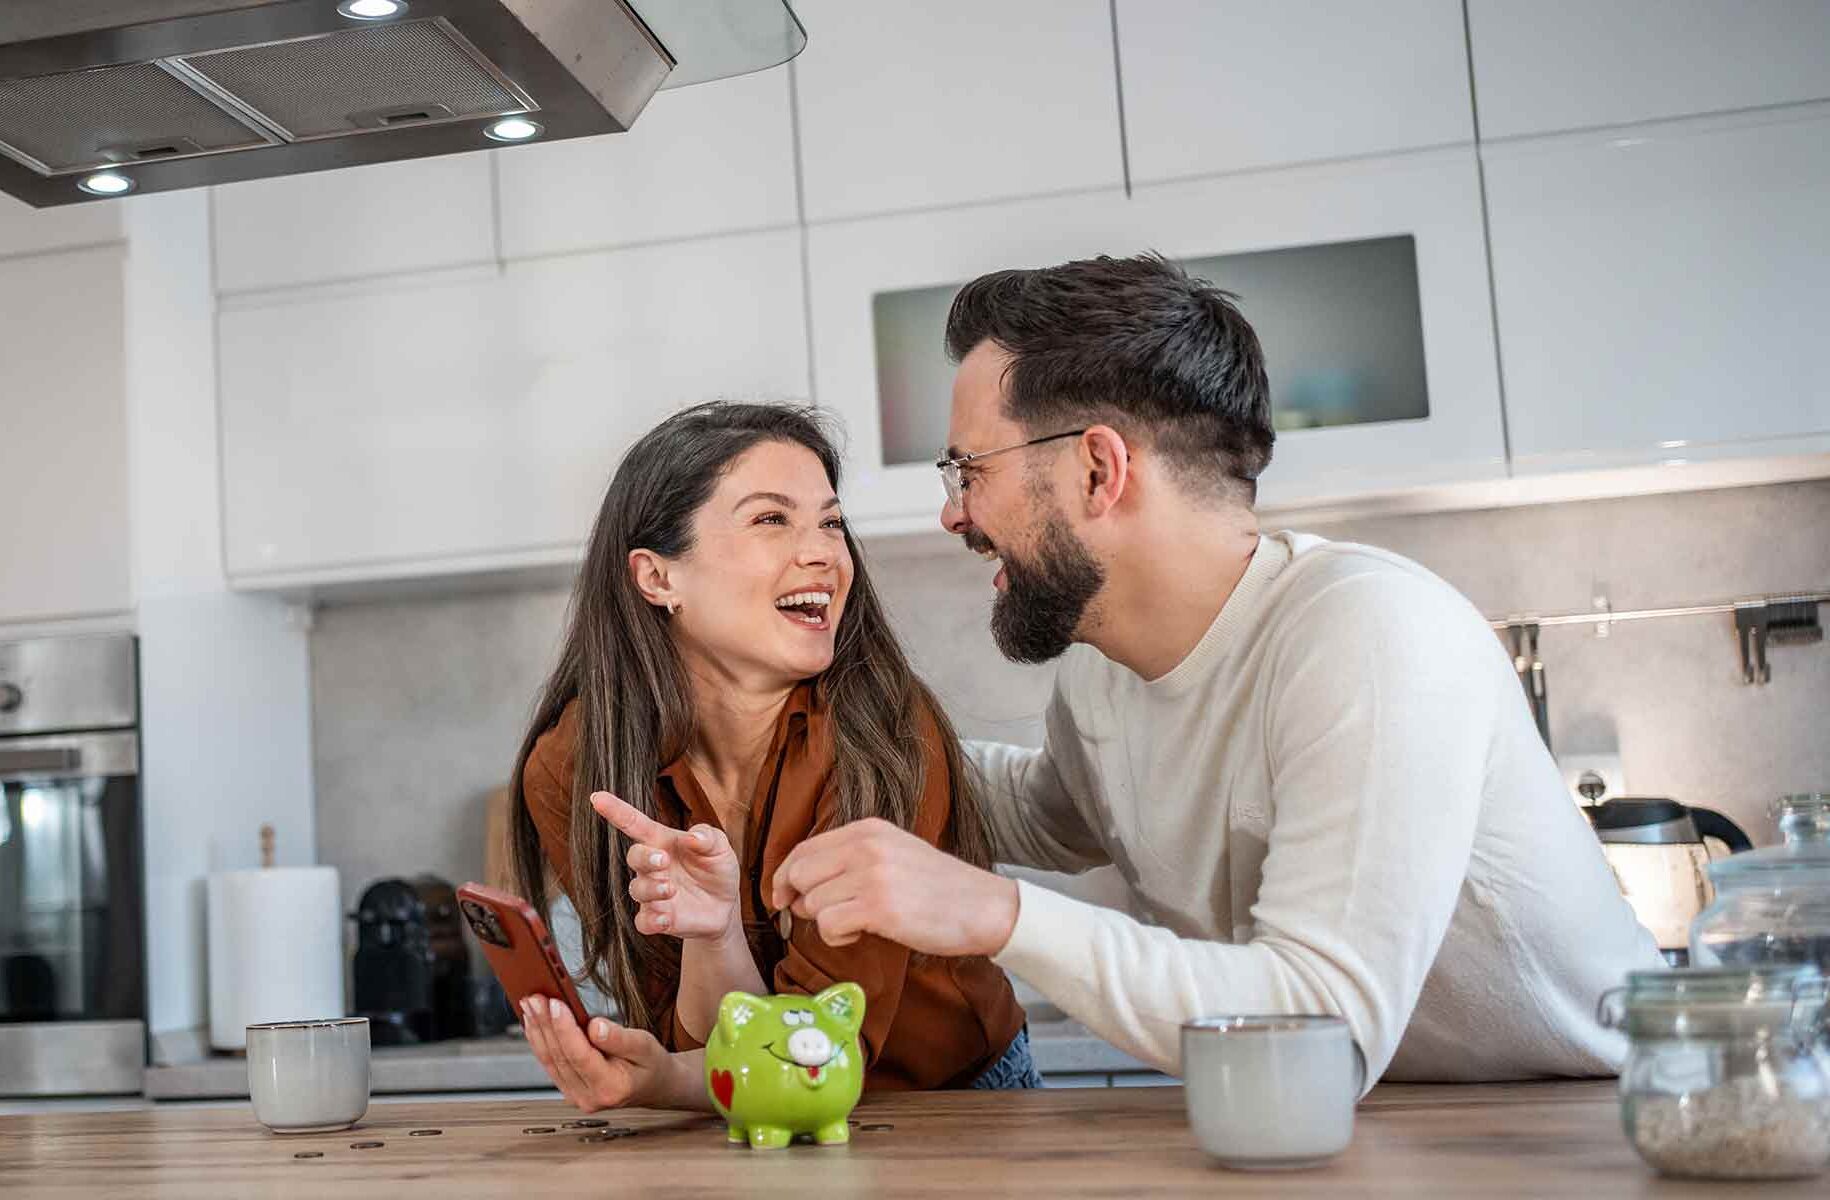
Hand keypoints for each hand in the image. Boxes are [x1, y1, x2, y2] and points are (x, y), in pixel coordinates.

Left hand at [518, 996, 674, 1111]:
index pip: (580, 1056)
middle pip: (560, 1057)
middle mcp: (589, 1098)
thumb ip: (621, 1038)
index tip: (555, 1003)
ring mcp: (576, 1097)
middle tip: (534, 998)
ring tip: (530, 1004)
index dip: (564, 1029)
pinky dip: (540, 1040)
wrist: (653, 1085)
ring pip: (550, 1061)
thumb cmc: (651, 1063)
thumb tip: (595, 1026)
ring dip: (537, 1030)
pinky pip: (550, 1063)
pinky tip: (533, 1021)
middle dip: (544, 1024)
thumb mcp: (645, 1046)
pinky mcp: (569, 1089)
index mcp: (611, 1088)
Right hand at [593, 791, 740, 939]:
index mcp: (663, 842)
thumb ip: (708, 836)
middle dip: (644, 857)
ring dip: (652, 888)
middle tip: (663, 861)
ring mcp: (653, 893)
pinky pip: (643, 921)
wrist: (725, 906)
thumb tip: (692, 837)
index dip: (616, 810)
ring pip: (637, 889)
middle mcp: (653, 867)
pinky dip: (652, 920)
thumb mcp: (720, 847)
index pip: (634, 823)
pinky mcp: (658, 918)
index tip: (597, 797)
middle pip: (634, 856)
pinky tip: (665, 917)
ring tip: (671, 889)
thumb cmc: (716, 869)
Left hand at [769, 818, 1019, 957]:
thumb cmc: (937, 888)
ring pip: (813, 902)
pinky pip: (829, 925)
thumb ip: (849, 860)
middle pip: (800, 873)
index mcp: (868, 828)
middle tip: (822, 916)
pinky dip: (837, 937)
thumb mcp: (893, 854)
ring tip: (857, 924)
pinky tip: (861, 935)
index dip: (785, 876)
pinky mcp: (879, 907)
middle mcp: (866, 845)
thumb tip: (796, 888)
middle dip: (801, 900)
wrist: (984, 906)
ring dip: (826, 922)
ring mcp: (872, 875)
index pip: (804, 848)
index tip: (783, 897)